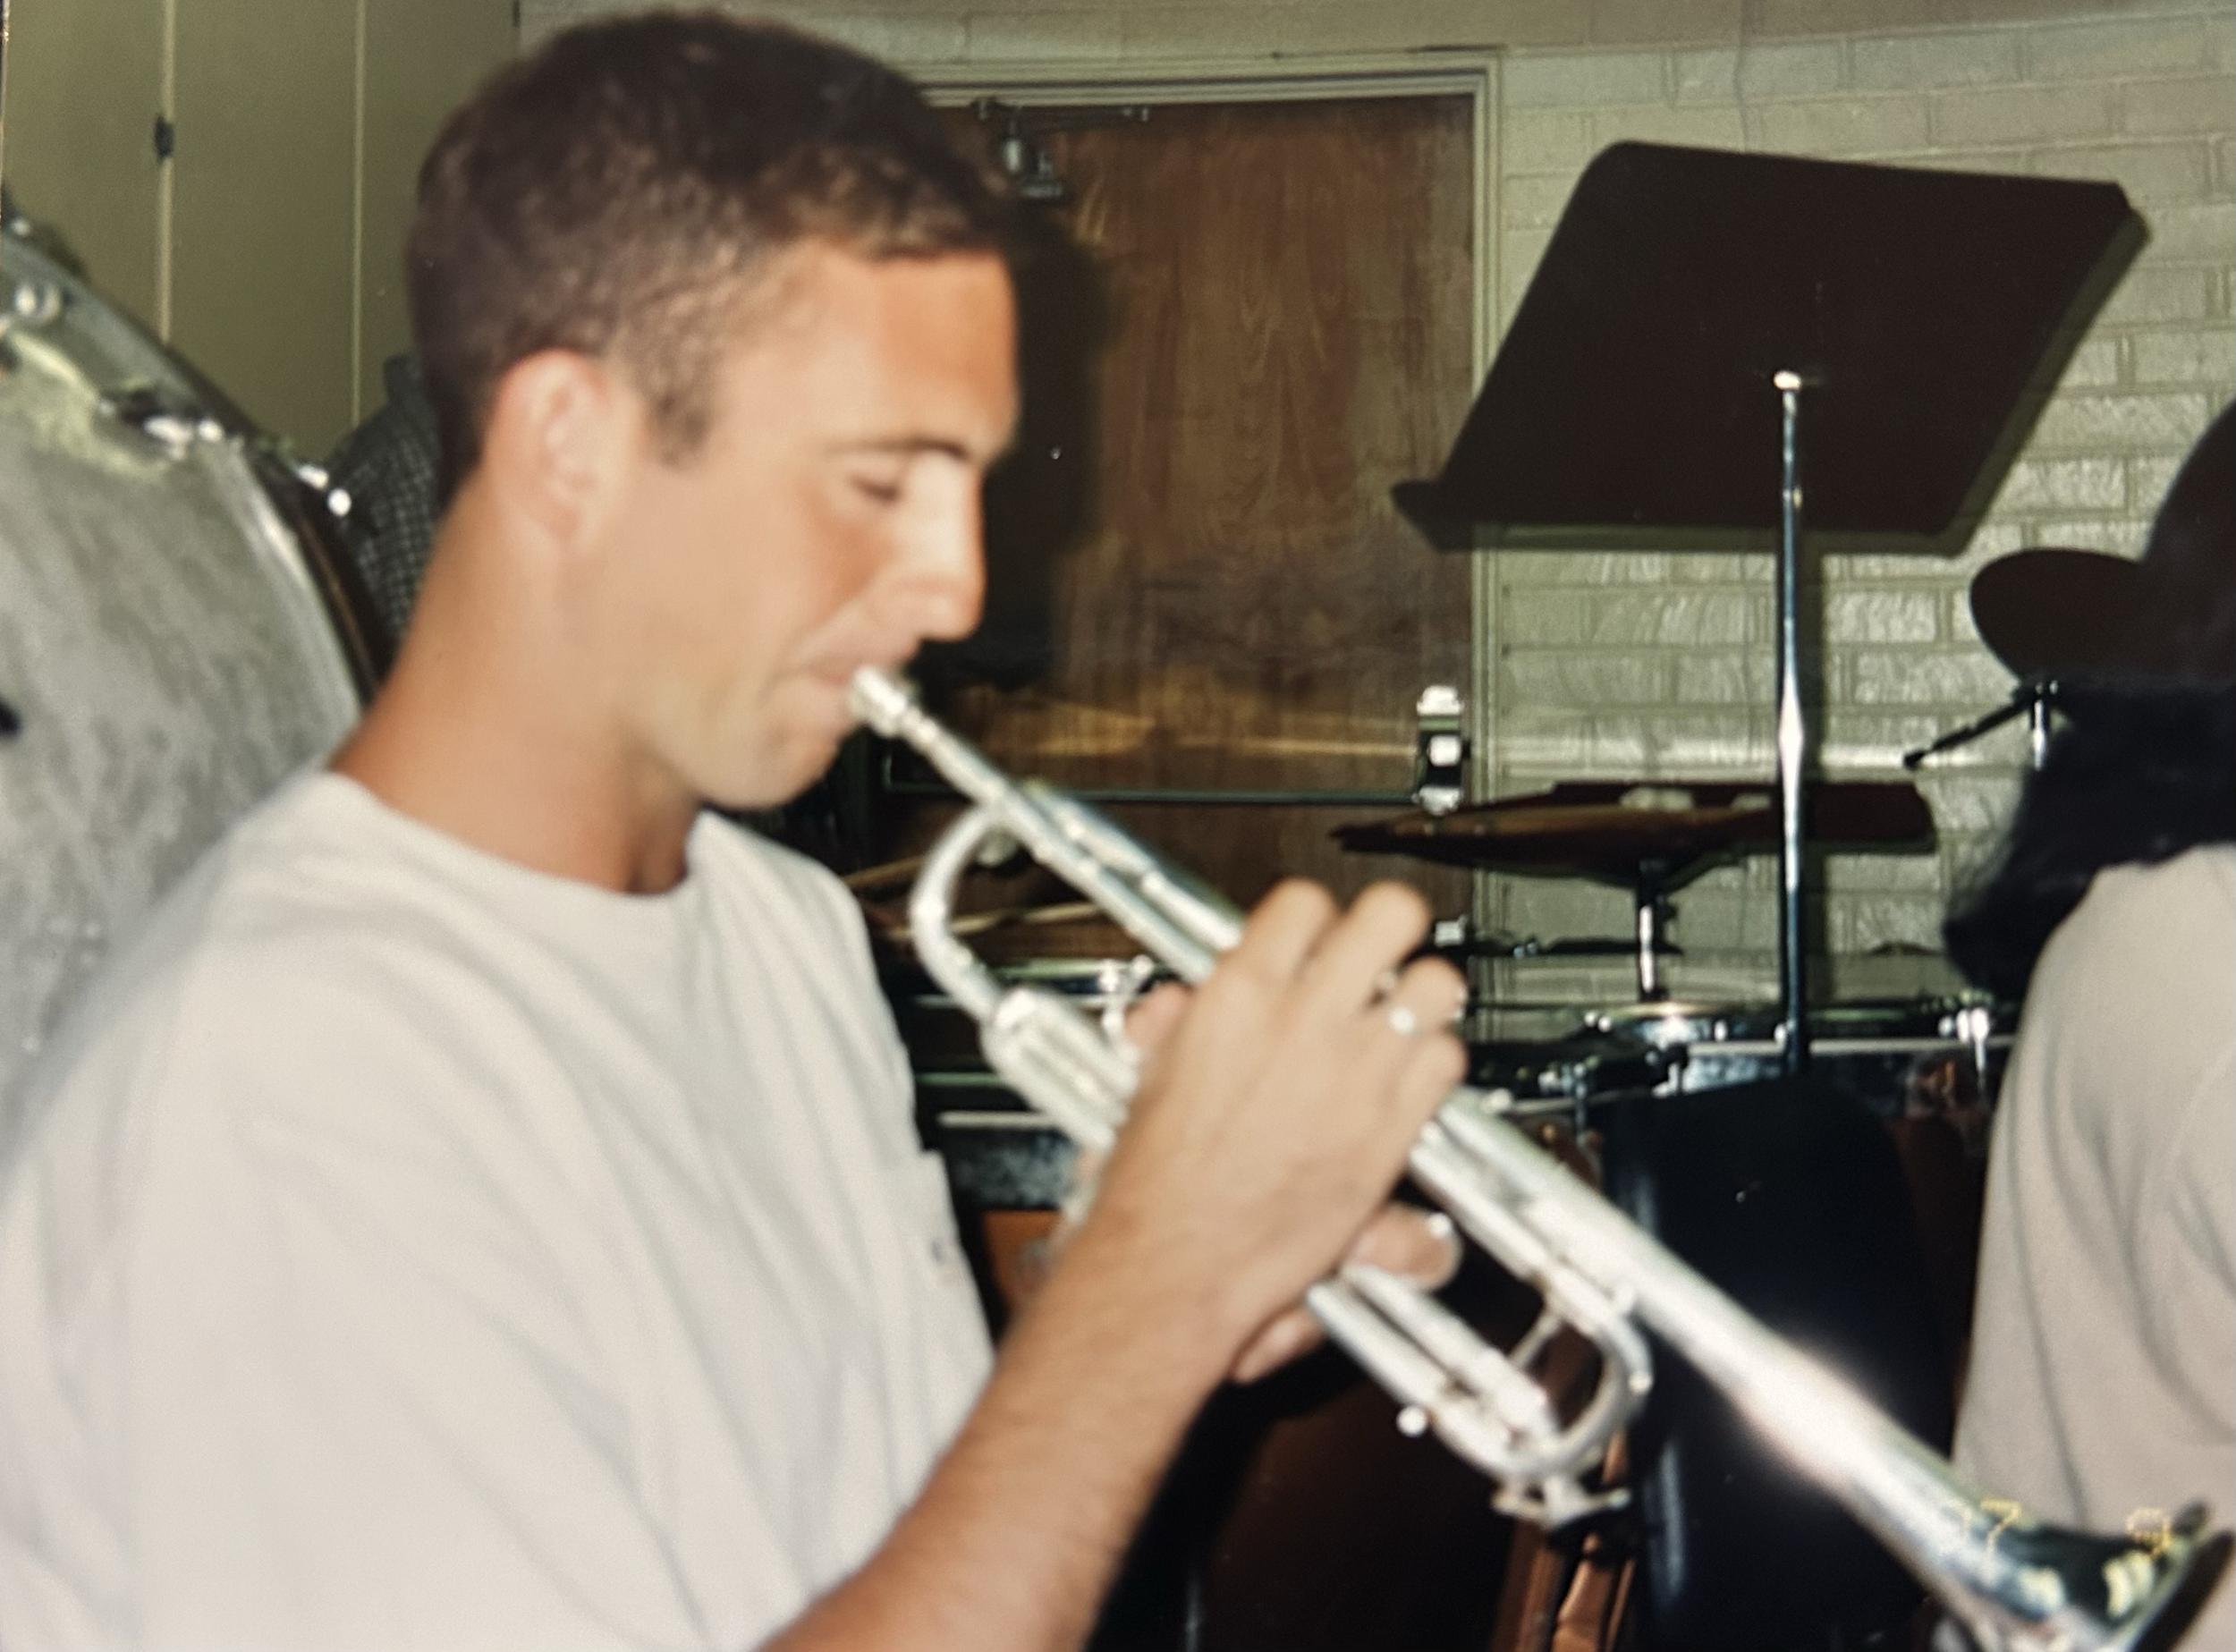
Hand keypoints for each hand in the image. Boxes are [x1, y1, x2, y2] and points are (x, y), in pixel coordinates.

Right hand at [1064, 880, 1465, 1376]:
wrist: (1180, 1257)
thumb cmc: (1161, 1181)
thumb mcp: (1150, 1079)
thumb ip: (1171, 1030)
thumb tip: (1174, 1006)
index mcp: (1239, 996)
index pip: (1304, 902)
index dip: (1317, 918)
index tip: (1317, 938)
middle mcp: (1304, 1020)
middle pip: (1389, 914)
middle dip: (1391, 925)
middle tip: (1383, 950)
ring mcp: (1355, 1069)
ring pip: (1437, 984)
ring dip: (1426, 993)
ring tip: (1407, 1010)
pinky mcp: (1391, 1126)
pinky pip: (1447, 1062)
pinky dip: (1437, 1064)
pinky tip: (1410, 1077)